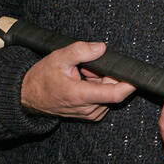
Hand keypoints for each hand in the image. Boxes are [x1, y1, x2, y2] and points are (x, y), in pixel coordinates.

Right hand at [20, 41, 134, 119]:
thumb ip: (81, 51)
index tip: (135, 73)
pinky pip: (103, 98)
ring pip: (108, 93)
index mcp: (81, 96)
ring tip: (81, 75)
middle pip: (113, 90)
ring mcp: (90, 114)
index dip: (129, 83)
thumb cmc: (42, 78)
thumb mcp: (58, 58)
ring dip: (100, 81)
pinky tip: (82, 83)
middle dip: (106, 75)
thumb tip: (101, 48)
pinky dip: (96, 88)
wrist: (28, 96)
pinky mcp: (91, 115)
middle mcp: (88, 109)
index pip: (116, 94)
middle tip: (88, 67)